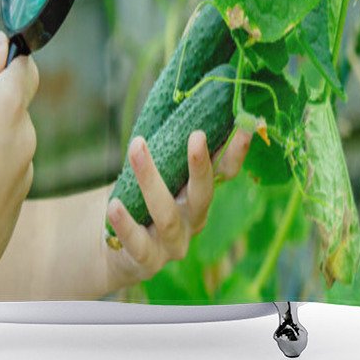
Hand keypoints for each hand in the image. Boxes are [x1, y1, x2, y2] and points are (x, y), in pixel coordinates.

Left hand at [103, 128, 251, 287]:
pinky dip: (126, 224)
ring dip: (151, 180)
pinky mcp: (148, 261)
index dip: (237, 151)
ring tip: (136, 146)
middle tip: (197, 135)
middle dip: (201, 165)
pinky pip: (138, 243)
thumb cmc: (141, 197)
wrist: (115, 246)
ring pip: (167, 215)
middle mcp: (194, 220)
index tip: (245, 124)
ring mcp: (174, 243)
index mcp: (201, 194)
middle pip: (203, 194)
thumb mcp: (160, 173)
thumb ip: (171, 148)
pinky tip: (114, 205)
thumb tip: (178, 98)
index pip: (225, 172)